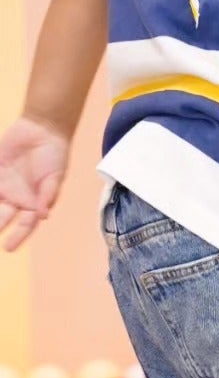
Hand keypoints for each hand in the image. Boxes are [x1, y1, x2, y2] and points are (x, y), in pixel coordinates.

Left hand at [0, 115, 69, 250]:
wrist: (42, 130)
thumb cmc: (54, 155)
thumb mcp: (55, 177)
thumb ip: (48, 195)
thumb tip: (42, 215)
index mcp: (32, 203)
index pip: (24, 225)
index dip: (16, 237)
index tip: (8, 248)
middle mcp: (15, 198)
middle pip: (2, 218)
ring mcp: (2, 186)